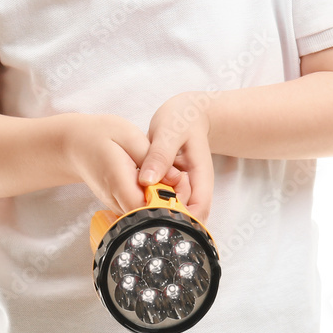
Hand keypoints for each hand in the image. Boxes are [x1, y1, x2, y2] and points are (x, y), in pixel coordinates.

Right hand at [62, 113, 187, 216]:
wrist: (74, 145)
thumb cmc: (99, 135)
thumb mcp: (129, 135)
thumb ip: (153, 157)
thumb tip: (176, 179)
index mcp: (118, 181)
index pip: (146, 208)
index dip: (167, 201)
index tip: (179, 183)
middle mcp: (116, 199)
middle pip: (149, 214)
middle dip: (169, 201)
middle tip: (178, 177)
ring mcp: (116, 204)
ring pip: (146, 213)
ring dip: (162, 199)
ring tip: (168, 176)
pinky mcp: (119, 203)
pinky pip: (140, 207)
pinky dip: (152, 198)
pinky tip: (157, 180)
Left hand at [138, 92, 213, 223]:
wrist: (188, 112)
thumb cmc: (183, 118)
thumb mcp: (170, 131)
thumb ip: (160, 154)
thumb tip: (147, 180)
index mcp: (200, 178)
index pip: (197, 212)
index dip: (178, 220)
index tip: (152, 217)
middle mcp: (194, 189)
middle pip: (184, 219)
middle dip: (161, 219)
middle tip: (135, 213)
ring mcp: (183, 189)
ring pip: (171, 213)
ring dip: (153, 212)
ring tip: (132, 206)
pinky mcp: (171, 186)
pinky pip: (161, 202)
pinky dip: (149, 202)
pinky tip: (134, 197)